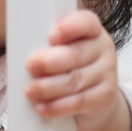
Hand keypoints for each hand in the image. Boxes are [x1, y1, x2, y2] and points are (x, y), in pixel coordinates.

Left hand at [23, 10, 122, 130]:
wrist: (95, 97)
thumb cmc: (71, 67)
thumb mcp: (63, 50)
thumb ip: (49, 46)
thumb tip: (23, 51)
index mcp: (91, 30)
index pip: (85, 22)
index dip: (69, 28)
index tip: (51, 36)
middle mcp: (103, 48)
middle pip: (76, 54)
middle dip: (50, 61)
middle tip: (30, 65)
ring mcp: (107, 73)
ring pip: (75, 80)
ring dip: (49, 87)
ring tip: (30, 91)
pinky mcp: (106, 96)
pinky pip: (79, 102)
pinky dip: (58, 106)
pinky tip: (42, 107)